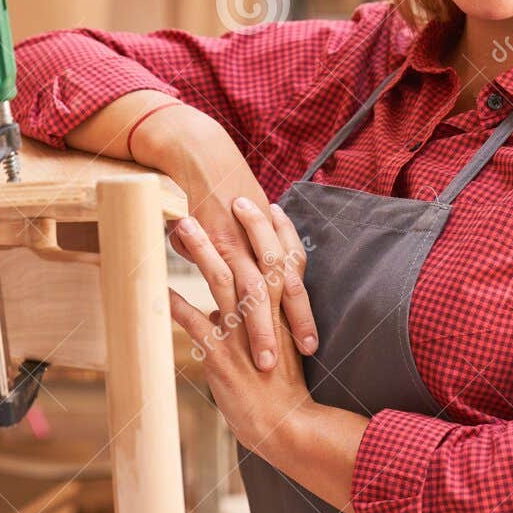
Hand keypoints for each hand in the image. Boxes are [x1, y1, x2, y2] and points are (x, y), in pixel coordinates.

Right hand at [132, 104, 318, 369]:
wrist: (201, 151)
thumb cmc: (216, 183)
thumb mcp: (235, 213)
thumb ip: (237, 240)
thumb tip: (230, 263)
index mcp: (267, 235)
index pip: (294, 275)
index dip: (303, 306)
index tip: (312, 338)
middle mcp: (258, 240)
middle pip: (285, 287)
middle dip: (297, 322)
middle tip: (307, 352)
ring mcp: (236, 242)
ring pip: (256, 292)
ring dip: (262, 328)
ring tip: (264, 361)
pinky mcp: (212, 241)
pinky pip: (222, 280)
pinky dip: (222, 306)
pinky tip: (221, 334)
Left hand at [167, 214, 314, 457]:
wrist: (288, 428)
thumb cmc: (279, 393)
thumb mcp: (273, 351)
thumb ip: (249, 327)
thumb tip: (212, 313)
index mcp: (284, 315)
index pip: (289, 264)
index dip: (280, 233)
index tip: (270, 205)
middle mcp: (268, 320)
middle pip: (260, 262)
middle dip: (247, 229)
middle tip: (232, 199)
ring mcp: (244, 336)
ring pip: (224, 284)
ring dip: (202, 253)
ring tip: (182, 227)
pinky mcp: (223, 358)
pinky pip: (195, 324)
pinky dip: (176, 304)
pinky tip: (158, 288)